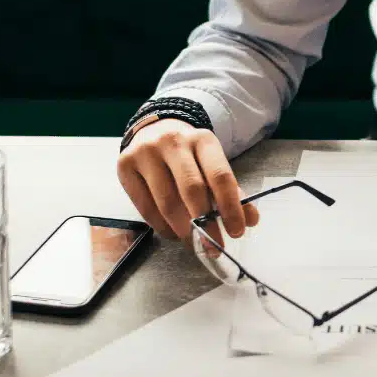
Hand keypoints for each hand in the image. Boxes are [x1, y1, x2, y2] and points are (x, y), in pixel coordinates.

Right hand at [117, 119, 258, 247]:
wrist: (155, 130)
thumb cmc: (190, 154)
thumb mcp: (213, 163)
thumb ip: (232, 190)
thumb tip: (250, 220)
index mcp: (203, 140)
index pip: (220, 177)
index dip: (230, 208)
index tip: (237, 231)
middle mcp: (173, 142)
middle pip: (192, 190)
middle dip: (205, 224)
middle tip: (214, 245)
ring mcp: (146, 153)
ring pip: (166, 202)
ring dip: (183, 230)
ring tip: (194, 242)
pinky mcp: (125, 166)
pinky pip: (145, 207)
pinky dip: (161, 226)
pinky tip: (173, 232)